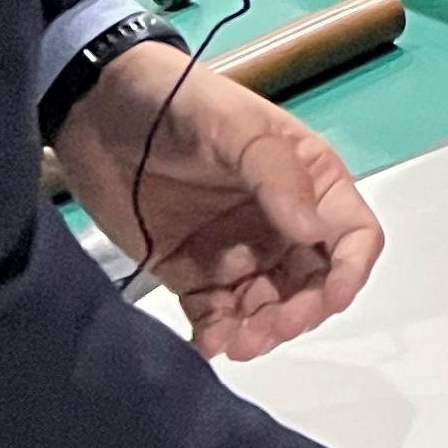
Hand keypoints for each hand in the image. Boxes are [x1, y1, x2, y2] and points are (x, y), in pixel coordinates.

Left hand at [52, 44, 382, 360]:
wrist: (95, 110)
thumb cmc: (177, 103)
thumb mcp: (235, 126)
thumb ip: (277, 175)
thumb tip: (314, 232)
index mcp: (308, 182)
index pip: (352, 234)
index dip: (350, 270)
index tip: (329, 298)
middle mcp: (282, 223)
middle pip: (315, 283)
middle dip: (302, 311)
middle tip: (271, 326)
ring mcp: (239, 252)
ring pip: (269, 307)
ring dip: (263, 331)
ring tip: (237, 342)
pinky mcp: (193, 274)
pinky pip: (217, 316)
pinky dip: (218, 336)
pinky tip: (209, 343)